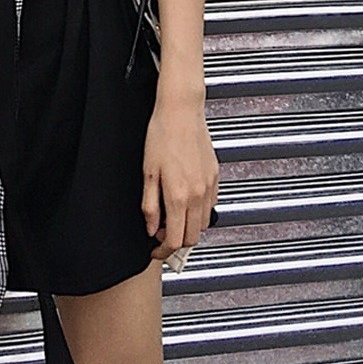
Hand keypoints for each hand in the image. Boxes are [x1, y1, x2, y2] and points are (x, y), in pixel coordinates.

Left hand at [141, 94, 218, 259]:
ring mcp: (209, 187)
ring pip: (203, 224)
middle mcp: (197, 195)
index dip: (162, 251)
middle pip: (191, 237)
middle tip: (159, 233)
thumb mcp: (147, 172)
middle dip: (175, 242)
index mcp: (178, 196)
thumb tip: (151, 228)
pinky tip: (185, 201)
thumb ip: (150, 205)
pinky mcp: (215, 177)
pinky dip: (199, 212)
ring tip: (171, 216)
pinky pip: (210, 206)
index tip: (154, 250)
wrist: (181, 112)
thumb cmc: (161, 135)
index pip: (174, 240)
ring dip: (188, 228)